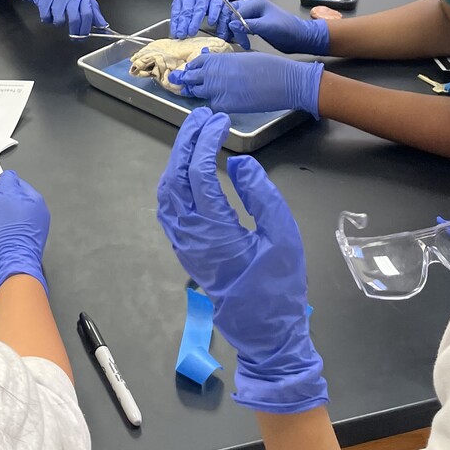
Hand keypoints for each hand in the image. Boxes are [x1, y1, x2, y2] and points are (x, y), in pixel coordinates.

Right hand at [0, 170, 50, 297]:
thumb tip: (5, 177)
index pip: (13, 182)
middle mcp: (37, 213)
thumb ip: (7, 181)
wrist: (11, 264)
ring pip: (8, 214)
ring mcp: (31, 230)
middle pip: (11, 198)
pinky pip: (7, 228)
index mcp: (35, 199)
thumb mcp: (6, 196)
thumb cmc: (8, 230)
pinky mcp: (22, 244)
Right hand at [14, 0, 107, 37]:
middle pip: (75, 19)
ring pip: (59, 21)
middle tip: (74, 37)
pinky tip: (50, 13)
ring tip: (59, 18)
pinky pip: (47, 18)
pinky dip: (48, 19)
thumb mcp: (83, 1)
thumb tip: (104, 26)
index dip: (86, 28)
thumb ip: (94, 14)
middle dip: (75, 32)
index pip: (88, 14)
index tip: (85, 36)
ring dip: (59, 23)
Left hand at [156, 109, 326, 411]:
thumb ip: (262, 196)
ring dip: (176, 160)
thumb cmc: (279, 287)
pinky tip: (187, 170)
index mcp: (215, 231)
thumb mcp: (283, 238)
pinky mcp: (185, 250)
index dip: (205, 142)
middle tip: (202, 118)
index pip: (198, 174)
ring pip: (166, 194)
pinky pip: (169, 209)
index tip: (220, 122)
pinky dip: (174, 181)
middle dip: (185, 143)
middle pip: (175, 179)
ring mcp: (184, 244)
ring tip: (194, 136)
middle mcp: (190, 235)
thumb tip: (238, 163)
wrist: (264, 332)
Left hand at [169, 0, 240, 39]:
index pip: (177, 11)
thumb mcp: (186, 2)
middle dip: (183, 24)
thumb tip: (176, 32)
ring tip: (192, 32)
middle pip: (187, 10)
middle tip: (181, 34)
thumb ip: (181, 15)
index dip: (175, 23)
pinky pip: (215, 7)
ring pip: (199, 9)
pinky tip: (210, 23)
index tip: (175, 34)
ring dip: (195, 22)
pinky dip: (213, 15)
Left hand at [170, 49, 322, 117]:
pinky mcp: (225, 106)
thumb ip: (226, 62)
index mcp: (218, 59)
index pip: (196, 63)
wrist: (282, 81)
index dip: (191, 67)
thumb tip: (216, 64)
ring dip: (196, 92)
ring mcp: (216, 90)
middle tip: (179, 82)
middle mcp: (213, 74)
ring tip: (191, 92)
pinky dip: (211, 106)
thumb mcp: (243, 57)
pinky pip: (211, 106)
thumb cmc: (269, 66)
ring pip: (197, 93)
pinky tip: (212, 105)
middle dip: (186, 80)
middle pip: (191, 78)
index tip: (188, 70)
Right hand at [228, 0, 331, 54]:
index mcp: (257, 4)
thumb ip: (249, 25)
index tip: (231, 36)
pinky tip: (241, 41)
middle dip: (228, 26)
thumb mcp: (268, 27)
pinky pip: (241, 26)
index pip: (235, 11)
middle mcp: (253, 7)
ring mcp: (254, 16)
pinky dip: (238, 34)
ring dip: (233, 31)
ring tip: (235, 41)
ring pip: (235, 20)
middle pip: (232, 13)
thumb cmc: (288, 30)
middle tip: (228, 39)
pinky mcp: (255, 25)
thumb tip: (232, 25)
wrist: (300, 38)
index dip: (230, 23)